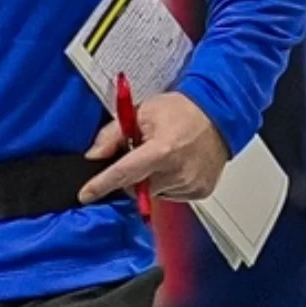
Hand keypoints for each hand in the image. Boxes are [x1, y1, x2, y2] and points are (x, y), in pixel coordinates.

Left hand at [78, 92, 230, 203]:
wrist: (219, 115)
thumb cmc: (182, 111)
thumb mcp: (142, 112)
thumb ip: (113, 135)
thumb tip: (94, 155)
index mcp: (162, 150)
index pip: (124, 173)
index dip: (102, 185)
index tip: (86, 194)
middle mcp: (178, 171)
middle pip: (137, 187)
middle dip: (131, 175)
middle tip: (141, 154)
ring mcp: (190, 184)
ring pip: (153, 194)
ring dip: (150, 180)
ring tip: (164, 156)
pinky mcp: (200, 191)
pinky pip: (172, 195)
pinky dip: (167, 184)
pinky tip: (176, 166)